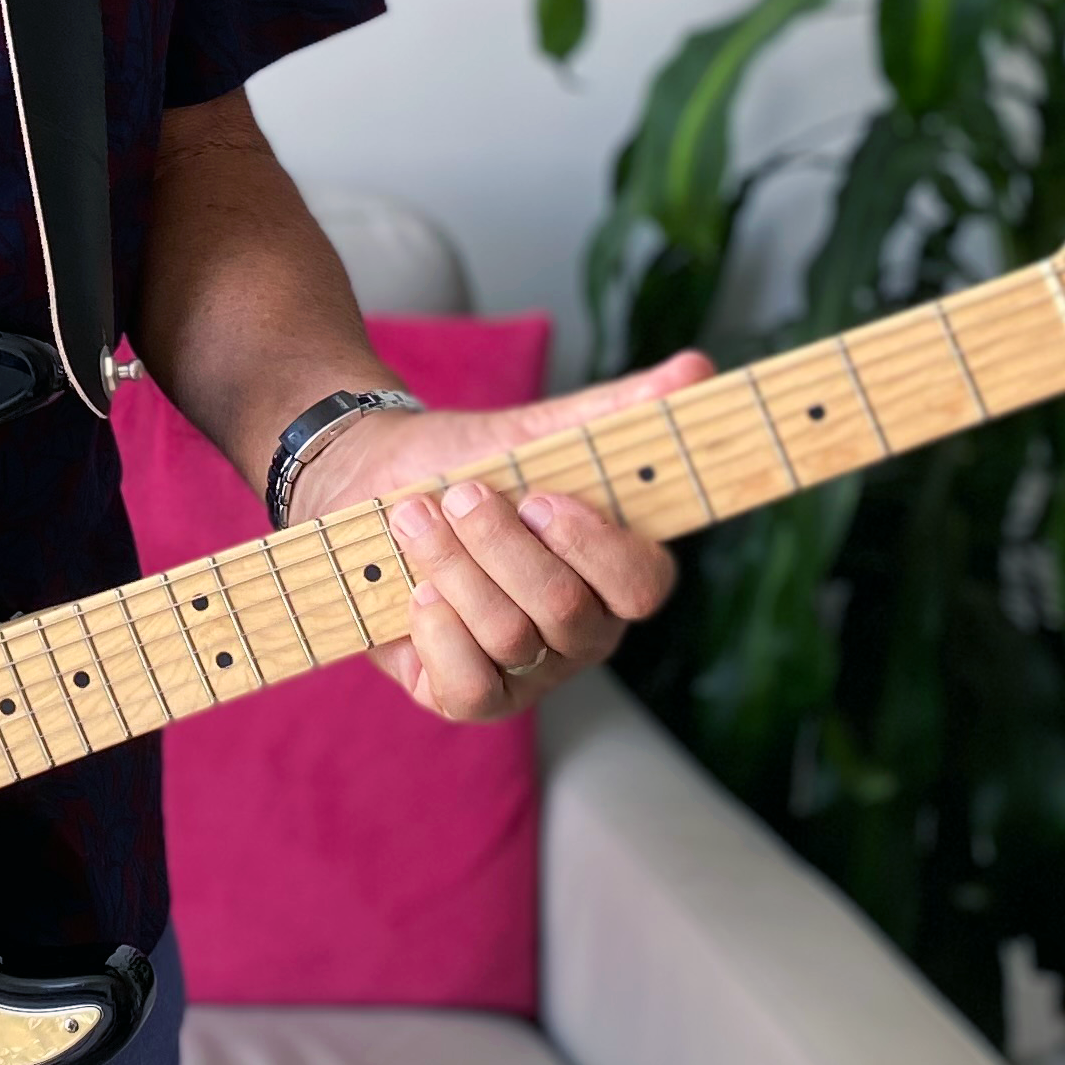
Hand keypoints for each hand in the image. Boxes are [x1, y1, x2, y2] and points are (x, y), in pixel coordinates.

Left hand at [283, 353, 708, 722]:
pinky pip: (469, 691)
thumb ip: (614, 413)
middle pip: (567, 611)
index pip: (643, 585)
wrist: (368, 484)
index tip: (541, 498)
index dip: (594, 546)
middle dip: (501, 546)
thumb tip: (696, 368)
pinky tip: (415, 592)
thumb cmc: (462, 462)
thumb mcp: (533, 432)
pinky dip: (438, 634)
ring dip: (453, 567)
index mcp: (614, 572)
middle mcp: (581, 631)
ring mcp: (527, 672)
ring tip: (413, 518)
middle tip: (459, 495)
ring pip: (511, 638)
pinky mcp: (466, 696)